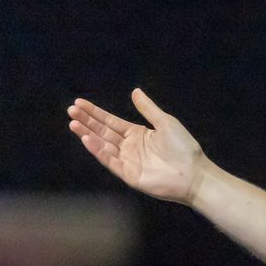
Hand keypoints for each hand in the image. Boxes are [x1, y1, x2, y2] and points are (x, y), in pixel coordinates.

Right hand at [67, 89, 207, 204]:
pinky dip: (98, 151)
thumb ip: (148, 109)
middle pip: (103, 132)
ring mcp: (128, 161)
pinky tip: (87, 139)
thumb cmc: (183, 148)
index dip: (95, 113)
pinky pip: (110, 161)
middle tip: (71, 110)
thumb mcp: (165, 122)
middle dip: (87, 121)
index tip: (79, 103)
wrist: (194, 173)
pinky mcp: (129, 175)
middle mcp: (129, 147)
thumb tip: (135, 91)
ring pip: (103, 146)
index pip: (110, 121)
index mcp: (137, 134)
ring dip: (88, 135)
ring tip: (73, 123)